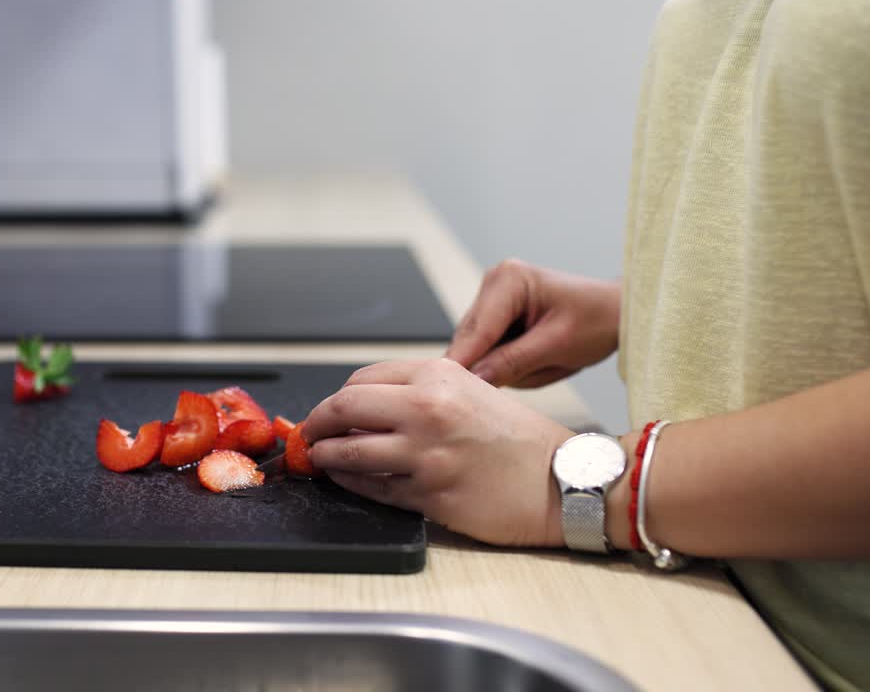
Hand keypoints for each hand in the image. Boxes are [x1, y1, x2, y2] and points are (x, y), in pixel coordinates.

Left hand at [302, 358, 573, 546]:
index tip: (328, 410)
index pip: (361, 380)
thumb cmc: (518, 438)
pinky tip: (345, 477)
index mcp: (437, 376)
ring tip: (319, 457)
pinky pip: (371, 486)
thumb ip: (418, 391)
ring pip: (349, 451)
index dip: (337, 398)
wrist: (560, 481)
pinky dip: (350, 481)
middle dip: (317, 422)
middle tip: (309, 433)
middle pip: (344, 408)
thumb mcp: (470, 390)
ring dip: (324, 455)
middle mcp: (427, 409)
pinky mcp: (428, 494)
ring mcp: (425, 454)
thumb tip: (361, 404)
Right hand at [446, 260, 620, 387]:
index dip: (464, 365)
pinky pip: (488, 350)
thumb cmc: (596, 320)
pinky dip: (507, 363)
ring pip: (477, 349)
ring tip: (544, 361)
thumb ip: (513, 362)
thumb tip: (475, 379)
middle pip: (470, 342)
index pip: (476, 332)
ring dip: (503, 366)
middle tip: (529, 375)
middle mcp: (494, 284)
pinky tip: (535, 358)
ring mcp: (493, 299)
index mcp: (508, 280)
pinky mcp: (496, 316)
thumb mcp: (557, 345)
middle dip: (493, 366)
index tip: (449, 393)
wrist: (616, 313)